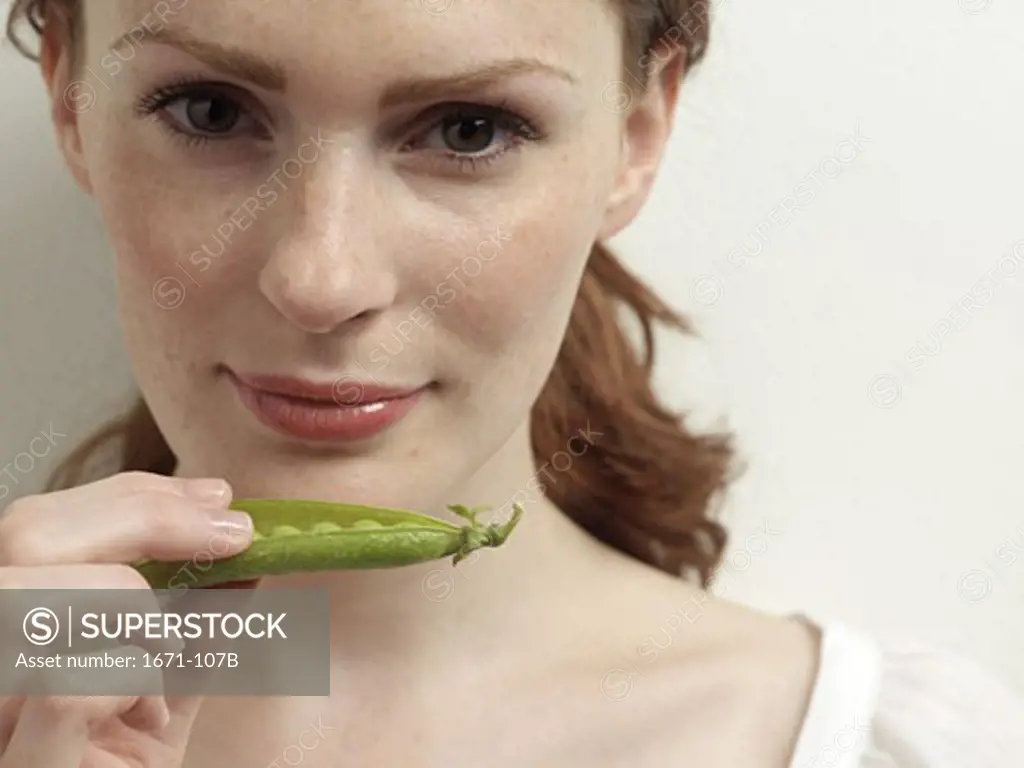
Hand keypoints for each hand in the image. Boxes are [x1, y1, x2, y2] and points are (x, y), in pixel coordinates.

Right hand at [0, 471, 252, 766]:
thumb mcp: (163, 692)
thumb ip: (189, 621)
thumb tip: (236, 546)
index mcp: (12, 637)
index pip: (34, 526)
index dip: (131, 495)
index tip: (217, 501)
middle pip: (23, 533)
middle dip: (145, 515)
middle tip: (232, 534)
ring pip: (29, 594)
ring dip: (128, 603)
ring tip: (166, 654)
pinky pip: (69, 683)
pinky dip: (131, 674)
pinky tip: (150, 708)